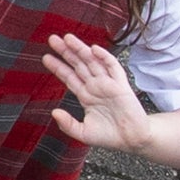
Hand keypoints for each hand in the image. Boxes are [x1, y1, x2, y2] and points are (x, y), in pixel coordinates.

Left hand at [40, 34, 153, 156]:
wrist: (133, 141)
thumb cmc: (109, 136)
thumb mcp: (83, 133)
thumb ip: (68, 124)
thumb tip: (54, 112)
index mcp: (85, 95)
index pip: (69, 77)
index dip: (58, 66)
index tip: (45, 57)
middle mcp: (95, 87)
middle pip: (78, 64)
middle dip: (66, 52)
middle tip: (53, 39)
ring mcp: (108, 84)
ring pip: (92, 62)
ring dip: (81, 49)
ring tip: (68, 38)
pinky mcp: (121, 86)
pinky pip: (113, 68)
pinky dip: (105, 57)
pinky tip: (94, 49)